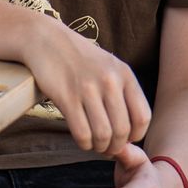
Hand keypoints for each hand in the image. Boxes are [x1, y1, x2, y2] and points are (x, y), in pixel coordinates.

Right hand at [25, 19, 150, 155]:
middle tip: (107, 148)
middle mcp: (109, 81)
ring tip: (94, 145)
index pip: (142, 117)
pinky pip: (82, 132)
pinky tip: (82, 140)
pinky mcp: (66, 96)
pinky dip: (84, 143)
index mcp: (124, 74)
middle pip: (122, 130)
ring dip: (99, 147)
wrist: (45, 39)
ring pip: (103, 134)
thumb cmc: (78, 58)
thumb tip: (131, 131)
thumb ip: (122, 93)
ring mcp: (87, 89)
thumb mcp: (108, 66)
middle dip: (116, 146)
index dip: (135, 136)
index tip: (124, 139)